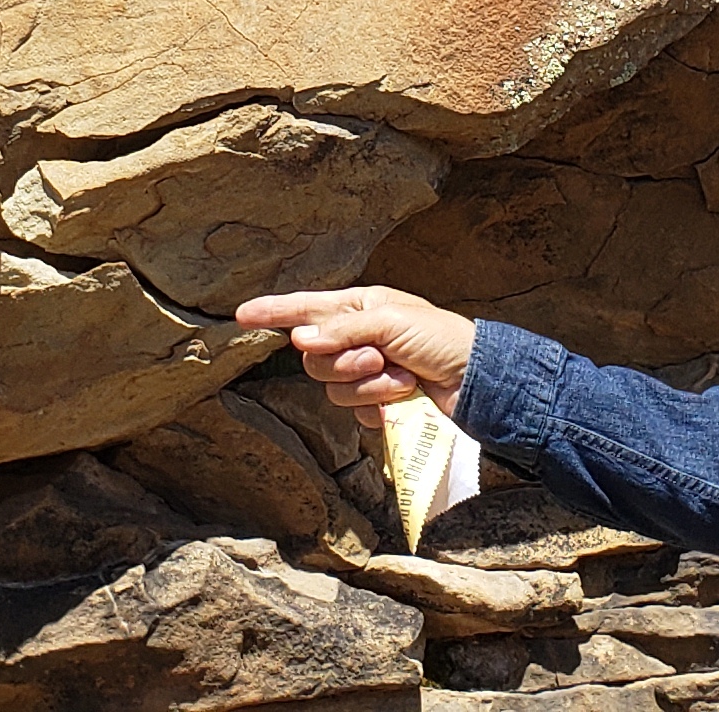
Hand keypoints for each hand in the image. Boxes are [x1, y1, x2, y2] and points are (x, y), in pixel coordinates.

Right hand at [234, 286, 476, 426]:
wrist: (477, 381)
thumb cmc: (441, 339)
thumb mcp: (392, 321)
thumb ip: (343, 329)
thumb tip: (300, 339)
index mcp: (360, 308)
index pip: (306, 308)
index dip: (273, 312)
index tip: (241, 315)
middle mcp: (357, 339)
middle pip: (314, 358)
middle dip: (345, 362)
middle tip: (378, 358)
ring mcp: (367, 373)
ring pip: (332, 387)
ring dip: (368, 385)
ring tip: (401, 378)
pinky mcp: (377, 403)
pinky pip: (352, 410)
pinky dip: (376, 406)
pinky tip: (400, 399)